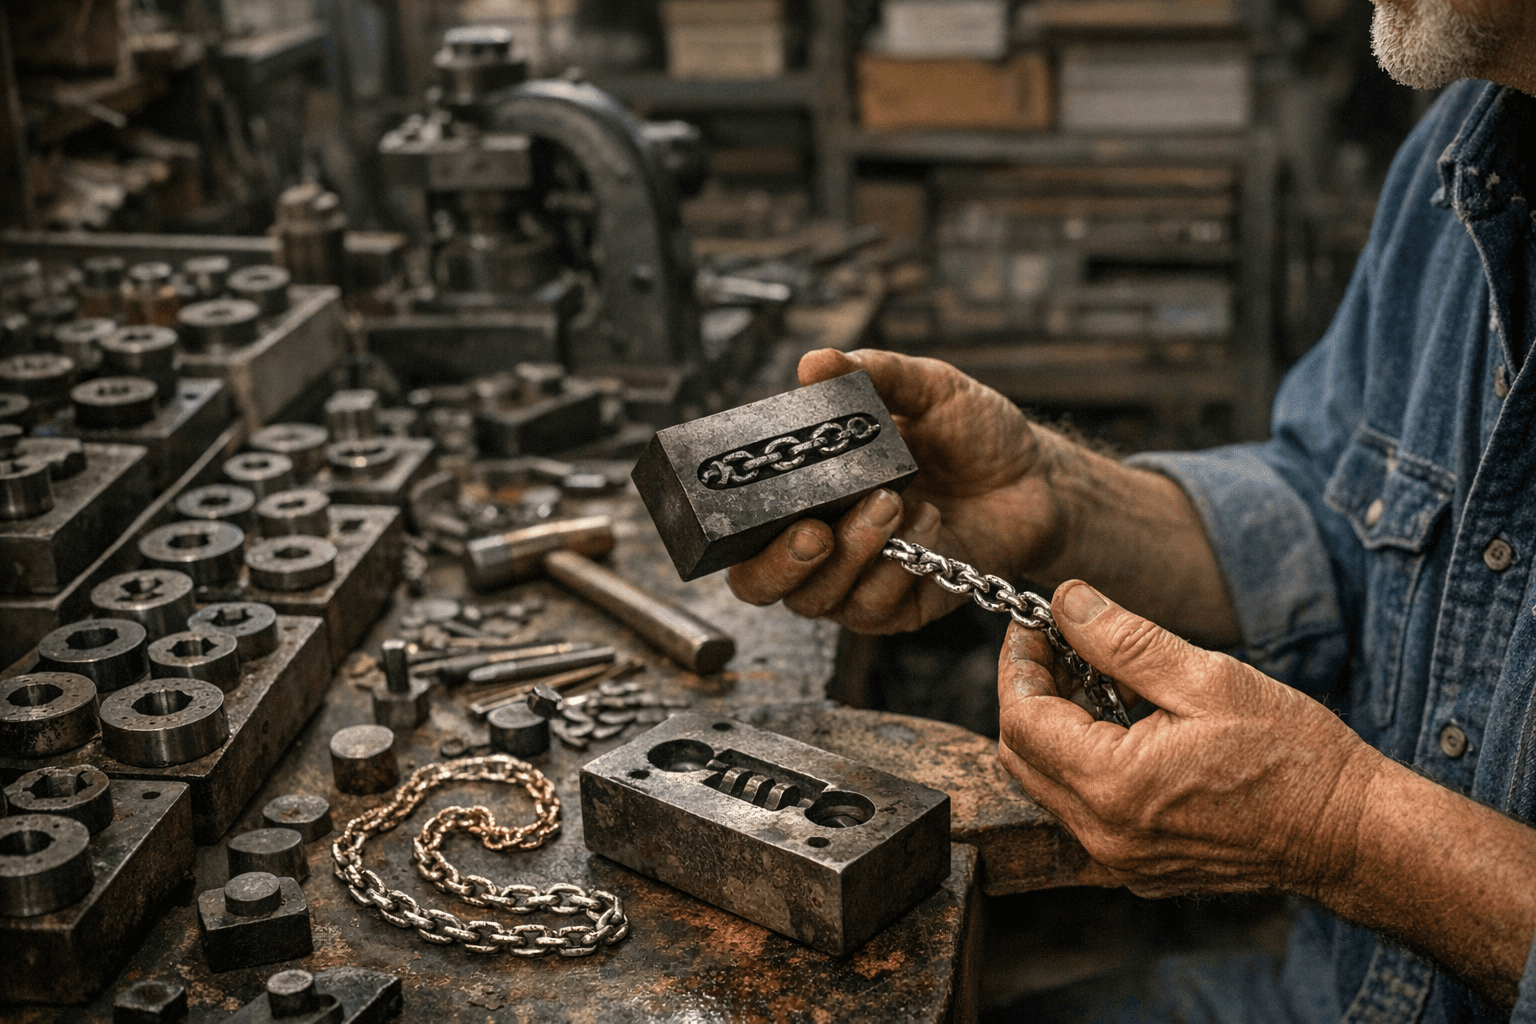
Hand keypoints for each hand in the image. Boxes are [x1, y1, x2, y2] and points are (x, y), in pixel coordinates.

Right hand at [728, 348, 1068, 633]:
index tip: (757, 499)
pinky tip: (928, 523)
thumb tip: (814, 363)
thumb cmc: (972, 433)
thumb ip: (871, 376)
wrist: (1037, 474)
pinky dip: (899, 568)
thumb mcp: (925, 390)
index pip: (745, 530)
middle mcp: (823, 545)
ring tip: (893, 502)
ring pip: (823, 599)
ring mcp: (861, 581)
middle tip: (816, 530)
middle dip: (783, 563)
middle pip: (764, 585)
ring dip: (854, 554)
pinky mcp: (905, 606)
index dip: (731, 527)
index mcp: (808, 495)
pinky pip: (879, 607)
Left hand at [997, 579, 1381, 897]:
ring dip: (1055, 726)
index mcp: (1113, 786)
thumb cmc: (1292, 755)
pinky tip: (1118, 725)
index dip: (1018, 665)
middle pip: (1022, 755)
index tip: (1032, 626)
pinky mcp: (1138, 868)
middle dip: (1029, 692)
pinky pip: (1081, 811)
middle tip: (1056, 645)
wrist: (1349, 834)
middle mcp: (1103, 835)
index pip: (1022, 719)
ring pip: (1048, 785)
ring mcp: (1119, 860)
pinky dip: (1081, 762)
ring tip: (1092, 676)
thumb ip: (1124, 640)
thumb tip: (1067, 602)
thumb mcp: (1207, 678)